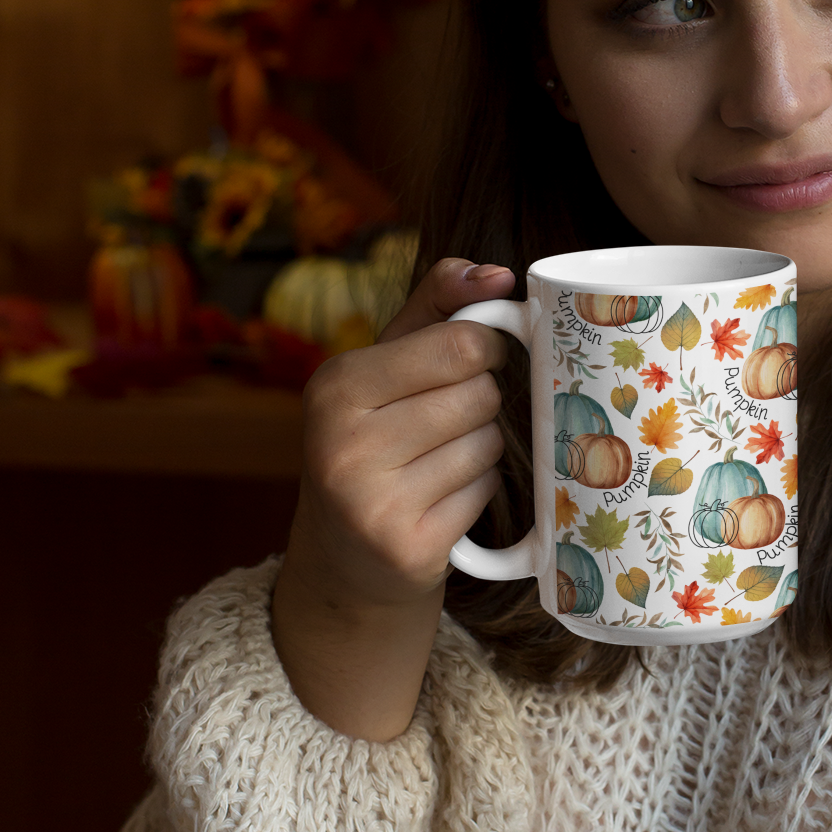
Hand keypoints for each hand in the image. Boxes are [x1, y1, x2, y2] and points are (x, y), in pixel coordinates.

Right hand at [272, 258, 515, 738]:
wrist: (344, 560)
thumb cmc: (374, 442)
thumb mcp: (383, 367)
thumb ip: (435, 307)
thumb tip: (494, 271)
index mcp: (337, 385)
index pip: (462, 344)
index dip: (486, 349)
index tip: (473, 361)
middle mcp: (344, 442)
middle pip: (481, 395)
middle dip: (480, 405)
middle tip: (444, 425)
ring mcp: (373, 502)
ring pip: (488, 445)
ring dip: (480, 452)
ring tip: (438, 465)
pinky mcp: (409, 548)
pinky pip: (484, 494)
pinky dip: (476, 493)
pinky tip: (442, 501)